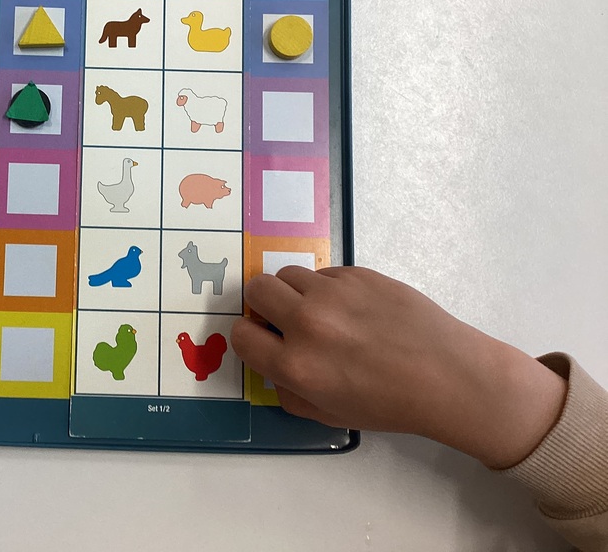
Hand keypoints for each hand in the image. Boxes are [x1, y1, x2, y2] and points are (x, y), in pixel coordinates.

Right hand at [230, 266, 566, 468]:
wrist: (448, 376)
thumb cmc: (390, 403)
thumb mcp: (329, 415)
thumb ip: (289, 392)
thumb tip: (274, 366)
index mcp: (296, 366)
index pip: (240, 334)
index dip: (249, 337)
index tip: (264, 340)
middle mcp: (307, 324)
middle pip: (257, 290)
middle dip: (264, 304)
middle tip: (286, 318)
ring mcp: (333, 293)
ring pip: (289, 274)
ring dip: (296, 292)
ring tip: (322, 311)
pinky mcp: (358, 274)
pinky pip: (325, 272)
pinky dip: (329, 287)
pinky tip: (355, 308)